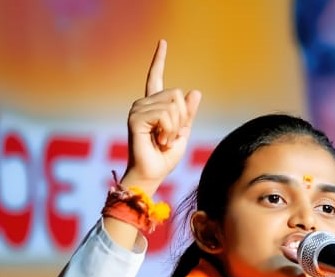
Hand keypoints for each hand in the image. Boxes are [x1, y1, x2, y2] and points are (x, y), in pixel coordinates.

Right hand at [122, 39, 201, 193]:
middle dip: (182, 118)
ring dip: (175, 128)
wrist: (152, 174)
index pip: (155, 77)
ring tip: (163, 141)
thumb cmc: (164, 158)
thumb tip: (195, 91)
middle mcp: (143, 104)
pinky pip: (165, 115)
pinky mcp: (136, 118)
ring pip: (173, 105)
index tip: (162, 42)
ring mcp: (138, 109)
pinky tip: (159, 141)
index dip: (159, 60)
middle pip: (176, 94)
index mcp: (153, 106)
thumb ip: (188, 114)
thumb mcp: (183, 133)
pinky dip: (169, 131)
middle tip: (170, 136)